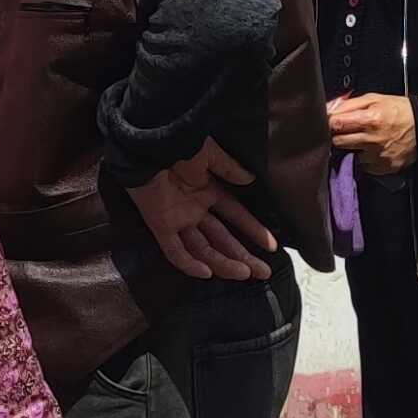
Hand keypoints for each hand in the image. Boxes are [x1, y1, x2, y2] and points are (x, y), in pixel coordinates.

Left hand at [129, 143, 276, 281]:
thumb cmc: (177, 143)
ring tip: (245, 274)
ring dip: (223, 263)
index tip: (271, 246)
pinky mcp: (160, 225)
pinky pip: (174, 250)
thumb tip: (249, 179)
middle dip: (243, 256)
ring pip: (202, 249)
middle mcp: (195, 209)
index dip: (253, 230)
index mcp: (207, 190)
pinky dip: (189, 263)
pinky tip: (207, 273)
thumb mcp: (210, 154)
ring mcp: (178, 219)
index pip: (235, 216)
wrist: (147, 143)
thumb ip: (229, 168)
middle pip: (222, 239)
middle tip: (263, 273)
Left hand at [326, 93, 417, 167]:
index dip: (329, 122)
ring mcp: (378, 156)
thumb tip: (327, 109)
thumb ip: (348, 104)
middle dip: (337, 136)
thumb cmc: (398, 110)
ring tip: (364, 139)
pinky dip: (365, 158)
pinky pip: (364, 165)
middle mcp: (373, 140)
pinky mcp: (384, 168)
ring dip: (352, 148)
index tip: (330, 121)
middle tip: (345, 130)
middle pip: (338, 142)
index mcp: (370, 119)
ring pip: (350, 155)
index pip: (336, 124)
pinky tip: (374, 149)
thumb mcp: (374, 99)